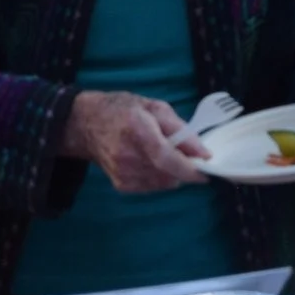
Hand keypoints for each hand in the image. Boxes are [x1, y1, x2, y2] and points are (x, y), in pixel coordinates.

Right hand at [63, 90, 207, 192]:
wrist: (86, 124)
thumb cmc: (124, 110)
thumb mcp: (155, 107)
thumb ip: (180, 129)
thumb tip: (202, 151)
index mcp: (137, 129)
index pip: (164, 156)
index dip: (188, 166)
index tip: (207, 165)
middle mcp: (127, 155)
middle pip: (168, 173)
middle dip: (186, 167)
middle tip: (191, 154)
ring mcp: (122, 173)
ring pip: (163, 183)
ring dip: (174, 173)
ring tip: (168, 154)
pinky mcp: (121, 185)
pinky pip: (153, 187)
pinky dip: (162, 178)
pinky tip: (155, 163)